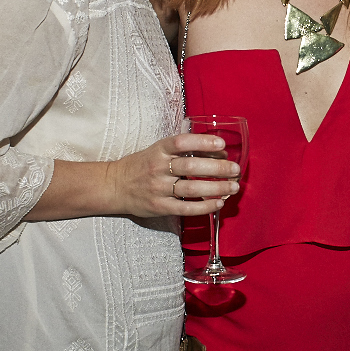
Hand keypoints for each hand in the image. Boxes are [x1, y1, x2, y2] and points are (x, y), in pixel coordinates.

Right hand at [105, 133, 238, 217]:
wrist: (114, 186)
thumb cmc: (141, 166)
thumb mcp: (157, 151)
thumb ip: (181, 150)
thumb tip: (216, 152)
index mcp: (158, 150)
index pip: (182, 142)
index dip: (202, 142)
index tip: (221, 144)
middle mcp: (158, 168)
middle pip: (191, 167)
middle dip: (217, 169)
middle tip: (235, 169)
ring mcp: (158, 189)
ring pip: (192, 189)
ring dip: (216, 188)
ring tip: (233, 187)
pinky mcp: (160, 207)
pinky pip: (186, 208)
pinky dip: (205, 207)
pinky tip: (219, 203)